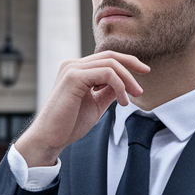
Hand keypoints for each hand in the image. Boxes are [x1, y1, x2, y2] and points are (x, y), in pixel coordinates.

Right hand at [15, 51, 149, 166]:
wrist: (50, 138)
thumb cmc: (69, 125)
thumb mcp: (95, 105)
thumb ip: (108, 92)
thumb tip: (125, 84)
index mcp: (76, 70)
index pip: (106, 58)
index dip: (127, 63)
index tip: (144, 73)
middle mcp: (73, 65)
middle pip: (110, 56)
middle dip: (132, 66)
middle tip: (141, 88)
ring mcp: (72, 69)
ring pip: (111, 64)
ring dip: (127, 80)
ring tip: (133, 98)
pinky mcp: (74, 77)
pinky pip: (107, 74)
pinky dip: (120, 86)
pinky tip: (123, 102)